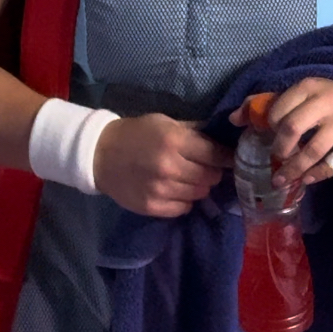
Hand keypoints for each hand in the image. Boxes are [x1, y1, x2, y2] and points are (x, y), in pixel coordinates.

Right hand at [93, 114, 233, 217]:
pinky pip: (184, 208)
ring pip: (200, 194)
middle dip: (213, 172)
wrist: (100, 155)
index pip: (216, 155)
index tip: (232, 158)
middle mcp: (170, 167)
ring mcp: (161, 190)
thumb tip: (224, 138)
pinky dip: (184, 200)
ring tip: (187, 177)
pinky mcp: (153, 207)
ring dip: (198, 186)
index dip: (227, 157)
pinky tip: (174, 189)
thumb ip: (194, 132)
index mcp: (175, 141)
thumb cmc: (136, 134)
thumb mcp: (165, 123)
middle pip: (211, 177)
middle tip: (204, 167)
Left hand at [229, 78, 332, 188]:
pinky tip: (306, 179)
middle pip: (293, 127)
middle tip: (275, 158)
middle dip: (279, 149)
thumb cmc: (326, 100)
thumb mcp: (300, 95)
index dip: (268, 127)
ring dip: (294, 168)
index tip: (267, 137)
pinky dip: (318, 174)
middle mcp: (328, 100)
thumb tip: (233, 118)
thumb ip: (265, 103)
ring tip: (281, 179)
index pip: (279, 109)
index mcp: (309, 86)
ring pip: (314, 150)